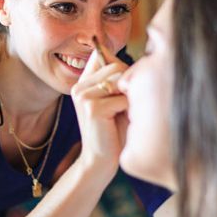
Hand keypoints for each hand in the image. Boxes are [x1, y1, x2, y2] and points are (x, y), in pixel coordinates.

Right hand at [71, 45, 128, 180]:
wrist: (101, 162)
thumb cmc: (114, 132)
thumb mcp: (116, 101)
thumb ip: (119, 79)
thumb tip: (137, 56)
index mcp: (83, 83)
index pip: (102, 55)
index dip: (120, 67)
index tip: (123, 89)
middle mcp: (79, 86)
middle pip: (115, 66)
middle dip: (128, 84)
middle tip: (124, 107)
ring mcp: (83, 96)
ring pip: (120, 79)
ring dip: (129, 97)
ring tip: (122, 114)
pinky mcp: (92, 108)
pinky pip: (123, 98)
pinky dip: (129, 110)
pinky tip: (121, 123)